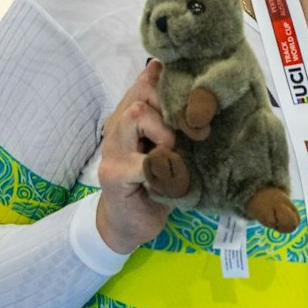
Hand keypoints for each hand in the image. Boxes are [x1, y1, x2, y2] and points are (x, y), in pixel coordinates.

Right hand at [96, 60, 176, 253]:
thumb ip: (171, 121)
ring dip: (166, 132)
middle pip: (143, 93)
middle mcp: (117, 127)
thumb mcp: (167, 147)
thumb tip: (188, 89)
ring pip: (137, 116)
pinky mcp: (115, 174)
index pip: (144, 83)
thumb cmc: (154, 182)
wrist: (129, 223)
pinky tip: (174, 179)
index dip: (169, 85)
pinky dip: (166, 167)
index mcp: (129, 116)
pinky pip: (145, 161)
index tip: (194, 96)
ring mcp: (112, 150)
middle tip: (195, 131)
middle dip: (172, 108)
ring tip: (176, 153)